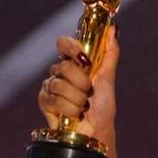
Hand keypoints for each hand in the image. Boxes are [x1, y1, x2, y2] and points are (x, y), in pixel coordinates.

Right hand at [38, 24, 119, 140]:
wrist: (97, 130)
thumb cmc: (102, 105)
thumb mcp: (108, 77)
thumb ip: (110, 52)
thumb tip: (113, 28)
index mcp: (73, 62)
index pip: (63, 43)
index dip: (72, 48)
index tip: (84, 59)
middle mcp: (59, 71)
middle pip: (63, 66)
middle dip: (82, 82)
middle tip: (89, 92)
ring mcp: (50, 86)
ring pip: (58, 84)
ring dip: (77, 98)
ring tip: (83, 106)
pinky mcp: (44, 101)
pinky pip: (53, 99)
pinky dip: (69, 109)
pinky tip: (74, 114)